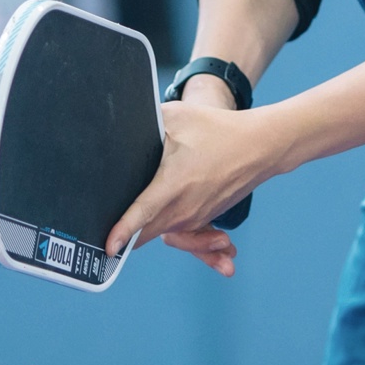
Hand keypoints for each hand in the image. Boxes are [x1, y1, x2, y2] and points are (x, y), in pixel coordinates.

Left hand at [110, 79, 269, 277]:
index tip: (109, 247)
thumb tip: (116, 124)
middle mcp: (185, 209)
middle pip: (144, 235)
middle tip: (104, 240)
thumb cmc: (218, 130)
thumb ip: (145, 122)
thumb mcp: (177, 117)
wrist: (260, 147)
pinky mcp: (204, 218)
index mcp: (174, 185)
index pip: (141, 214)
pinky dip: (171, 237)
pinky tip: (158, 232)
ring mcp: (195, 217)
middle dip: (124, 239)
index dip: (122, 232)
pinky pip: (181, 234)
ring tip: (124, 243)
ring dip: (145, 237)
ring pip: (162, 235)